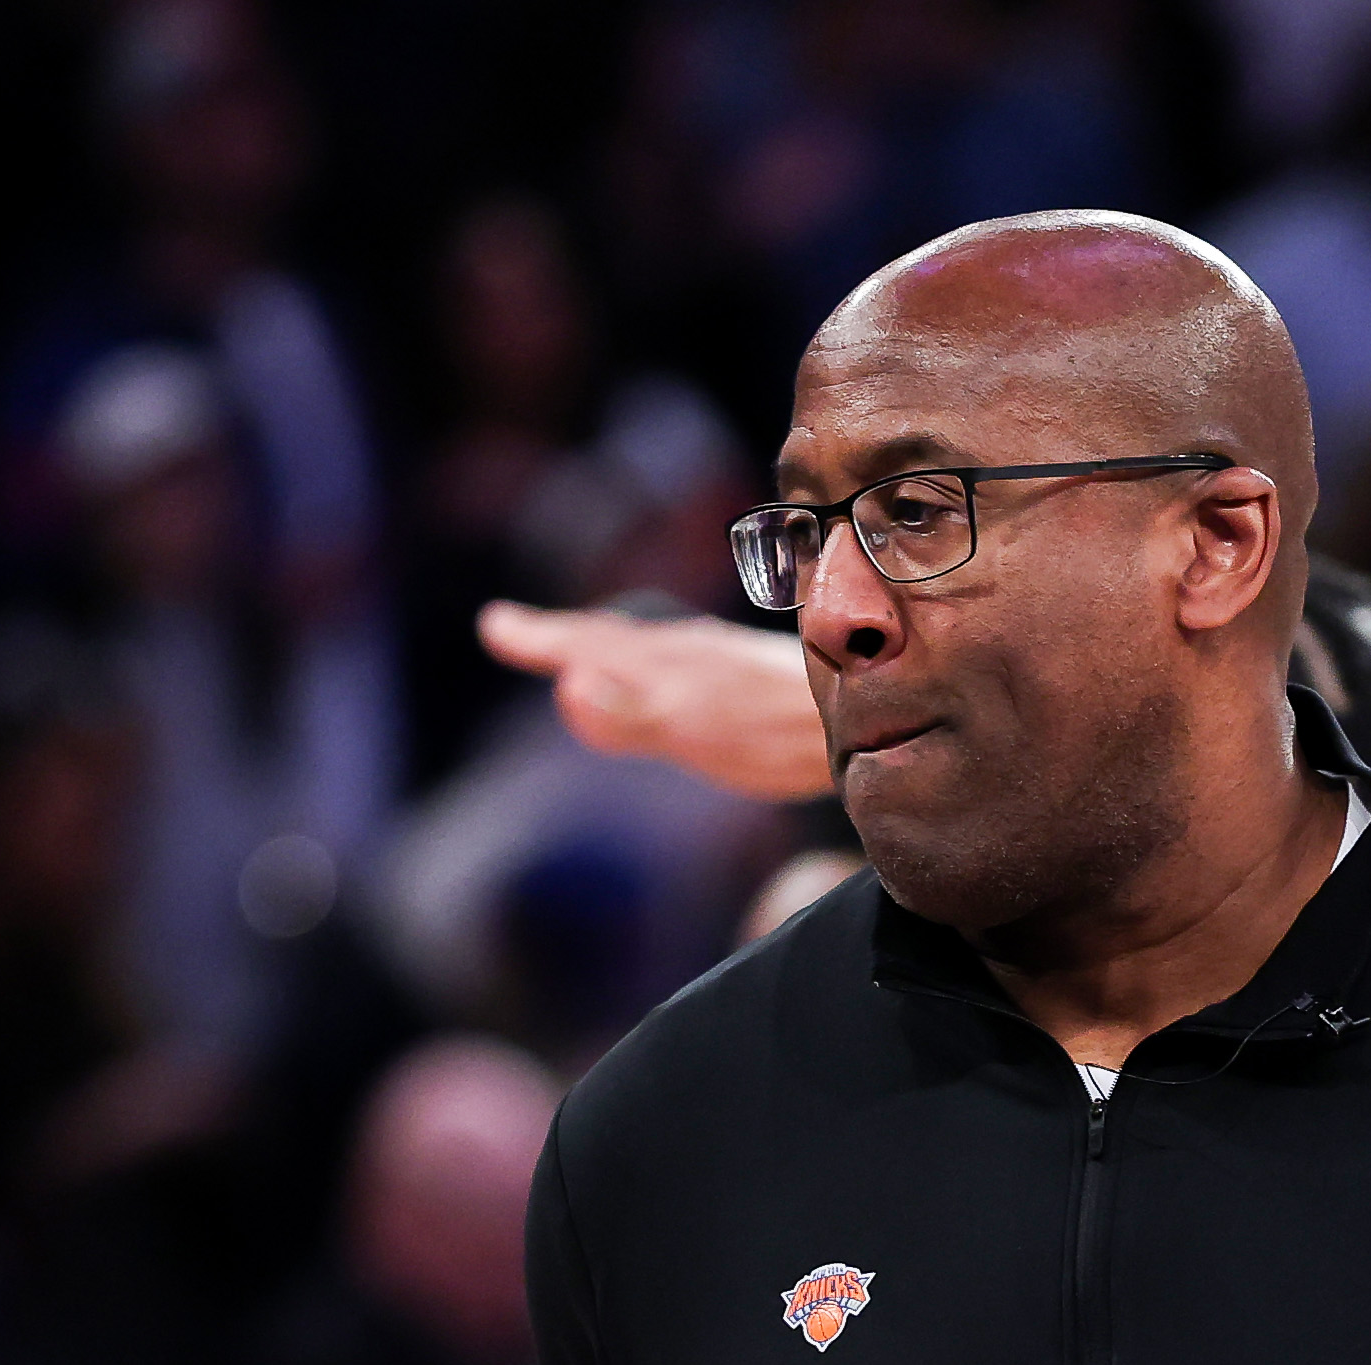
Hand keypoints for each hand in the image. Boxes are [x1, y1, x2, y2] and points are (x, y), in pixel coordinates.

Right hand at [477, 603, 832, 800]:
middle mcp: (692, 655)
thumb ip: (632, 716)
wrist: (876, 710)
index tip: (495, 625)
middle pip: (613, 643)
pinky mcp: (755, 681)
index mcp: (666, 664)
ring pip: (650, 649)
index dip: (543, 641)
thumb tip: (567, 688)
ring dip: (606, 648)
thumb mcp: (696, 728)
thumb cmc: (781, 733)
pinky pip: (685, 662)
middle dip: (562, 638)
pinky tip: (675, 673)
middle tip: (509, 629)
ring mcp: (725, 664)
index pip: (590, 647)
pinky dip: (657, 663)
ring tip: (579, 648)